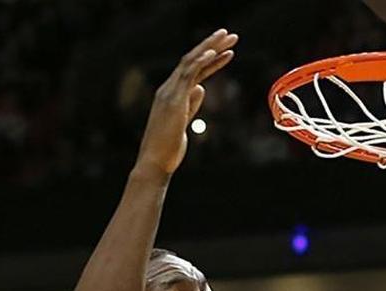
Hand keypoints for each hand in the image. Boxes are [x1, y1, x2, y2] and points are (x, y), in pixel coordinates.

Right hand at [135, 29, 236, 176]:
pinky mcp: (173, 100)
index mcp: (172, 93)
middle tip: (230, 34)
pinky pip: (187, 75)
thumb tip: (201, 88)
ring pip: (191, 62)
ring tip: (228, 37)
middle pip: (192, 60)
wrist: (155, 162)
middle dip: (212, 45)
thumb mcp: (184, 121)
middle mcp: (169, 88)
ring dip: (210, 47)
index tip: (227, 50)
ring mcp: (170, 93)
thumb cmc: (168, 147)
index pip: (194, 70)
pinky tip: (213, 53)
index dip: (211, 59)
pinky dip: (199, 62)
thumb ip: (191, 103)